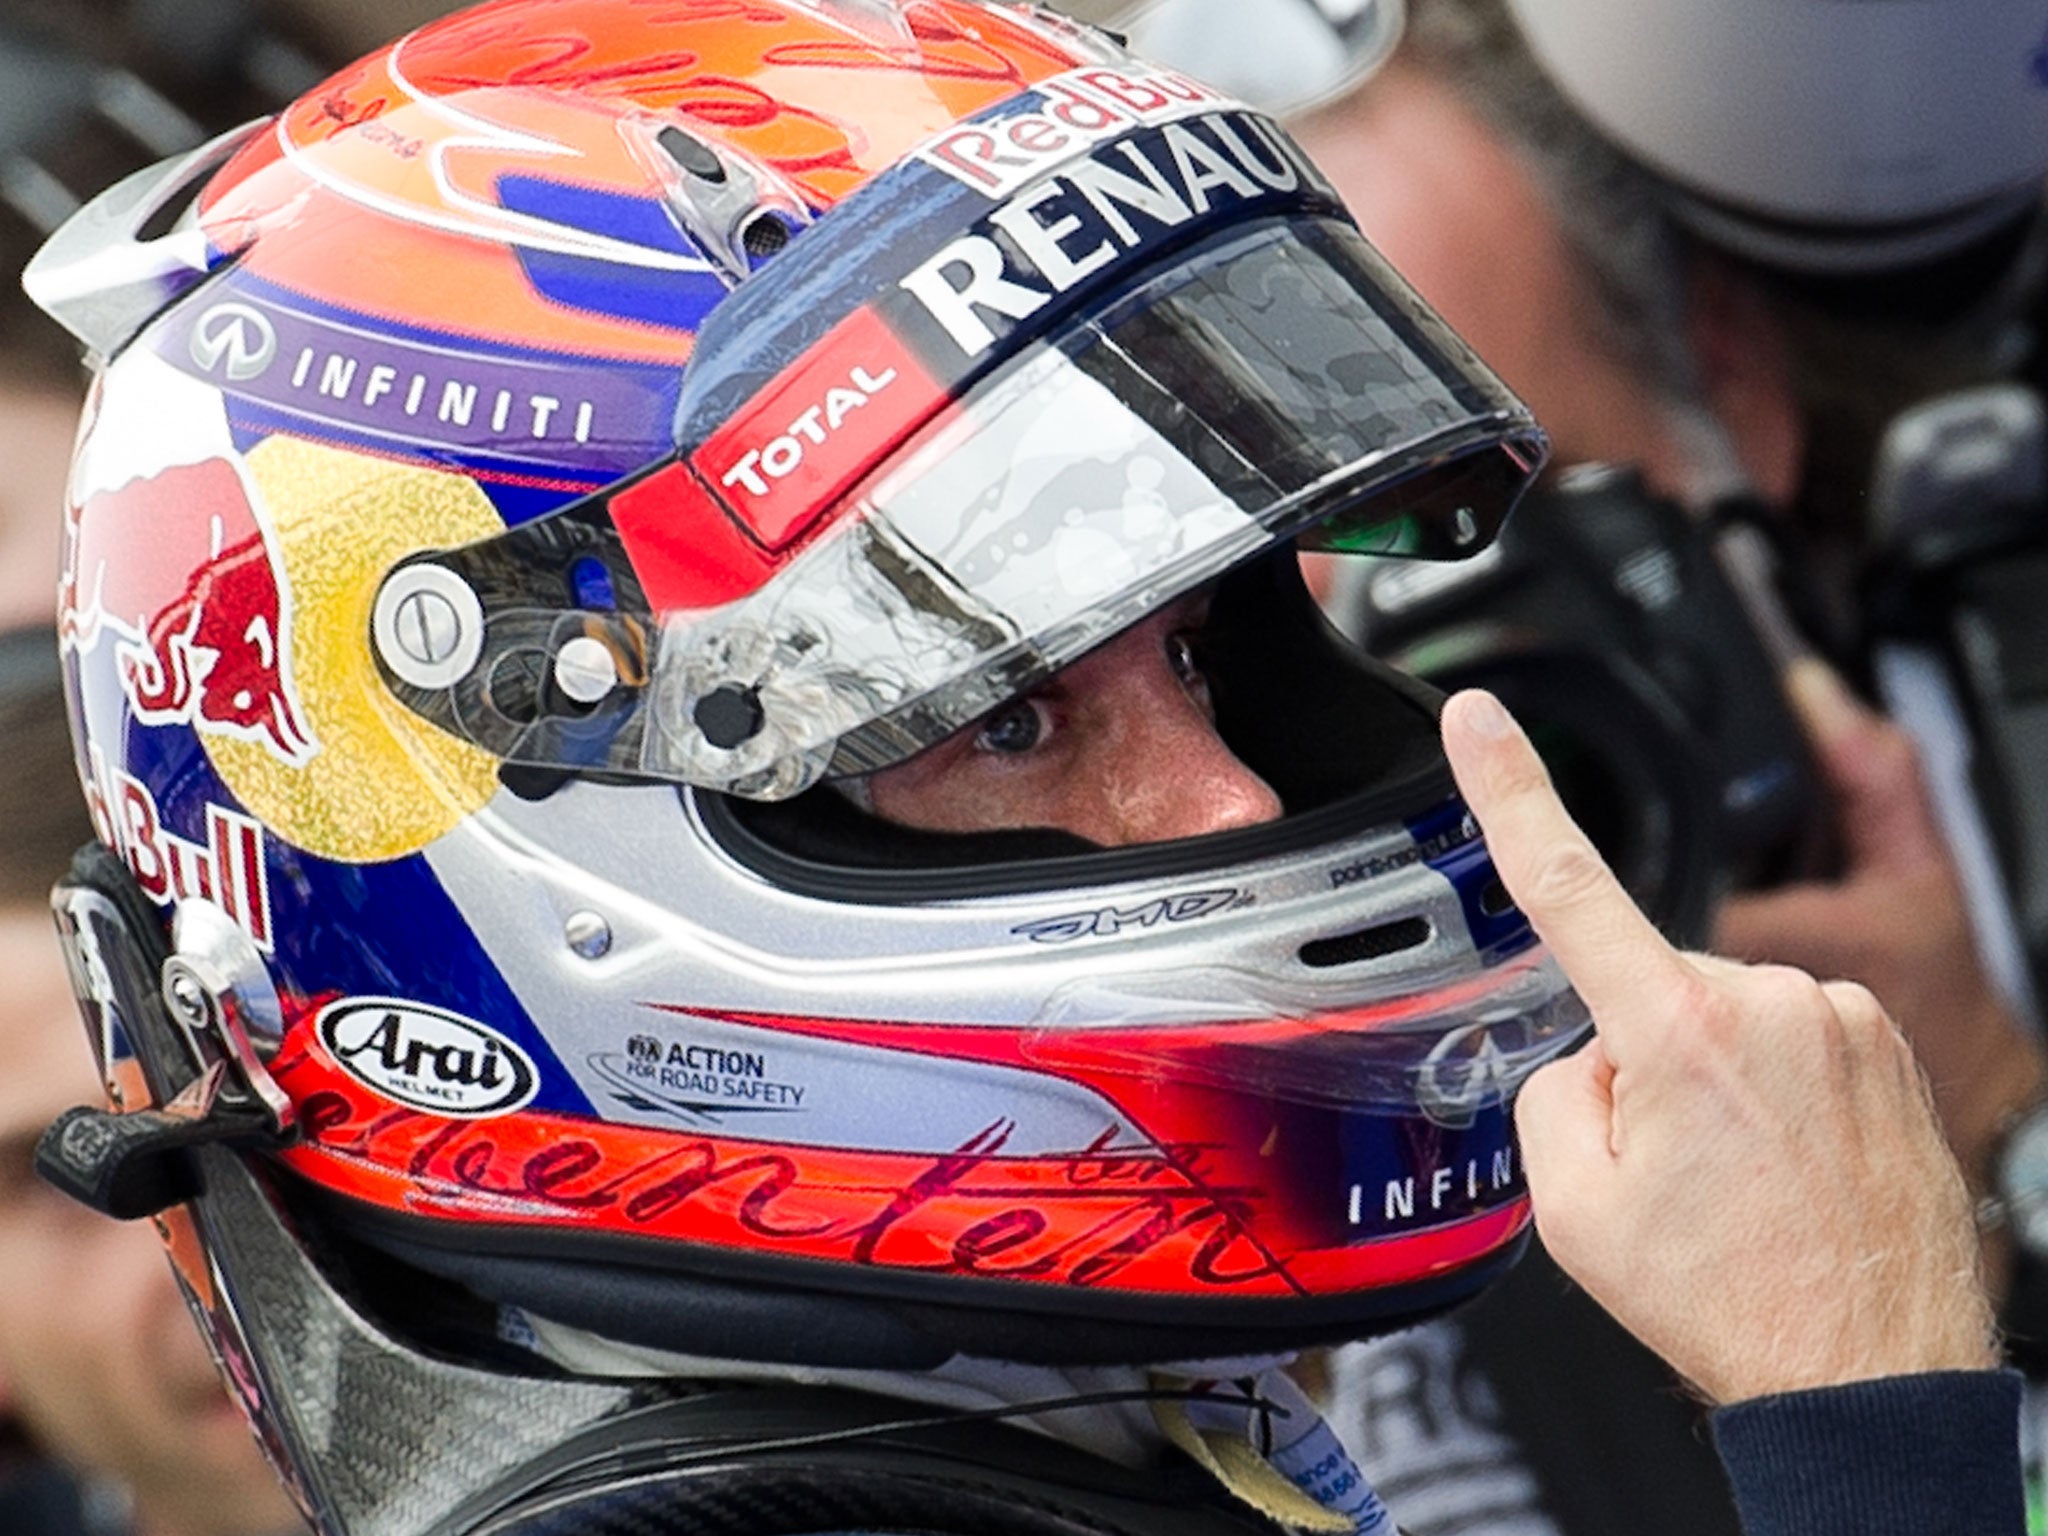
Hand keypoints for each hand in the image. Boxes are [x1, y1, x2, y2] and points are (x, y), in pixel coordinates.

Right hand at [1442, 688, 1996, 1403]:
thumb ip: (1548, 1094)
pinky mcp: (1883, 1042)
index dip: (1509, 789)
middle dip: (1640, 1062)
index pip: (1565, 883)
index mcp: (1678, 1031)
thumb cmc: (1734, 1300)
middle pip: (1647, 993)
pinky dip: (1773, 1091)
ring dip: (1712, 1081)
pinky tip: (1787, 1166)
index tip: (1479, 720)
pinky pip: (1788, 1039)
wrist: (1869, 1372)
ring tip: (1742, 1179)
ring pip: (1720, 1019)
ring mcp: (1840, 1020)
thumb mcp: (1573, 1209)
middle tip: (1676, 1168)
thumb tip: (1591, 1058)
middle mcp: (1770, 1004)